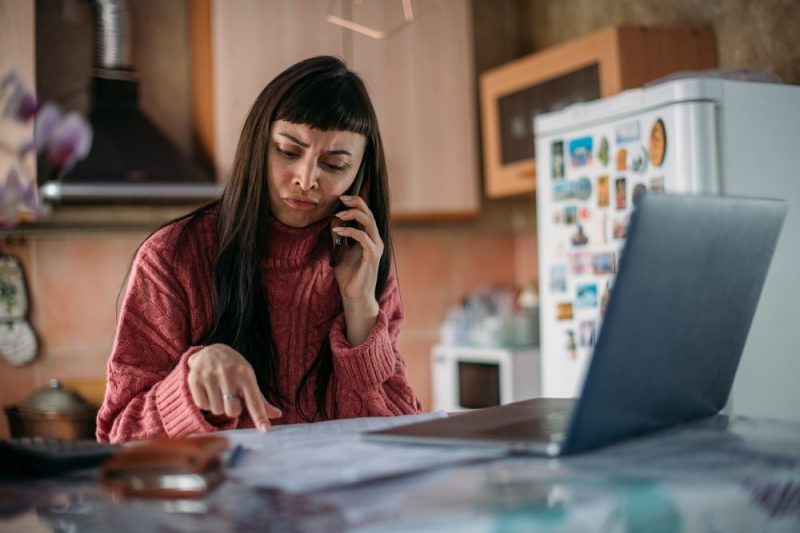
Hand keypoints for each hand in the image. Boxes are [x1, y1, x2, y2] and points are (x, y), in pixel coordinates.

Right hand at [187, 343, 281, 430]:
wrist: (210, 351)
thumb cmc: (234, 369)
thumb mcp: (248, 379)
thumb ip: (260, 400)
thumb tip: (277, 415)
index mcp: (246, 374)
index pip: (254, 400)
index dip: (260, 416)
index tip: (266, 430)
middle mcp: (229, 373)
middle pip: (232, 411)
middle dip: (231, 408)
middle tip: (230, 396)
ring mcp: (210, 375)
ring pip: (216, 410)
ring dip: (218, 405)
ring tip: (218, 391)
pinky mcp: (195, 378)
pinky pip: (202, 405)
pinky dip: (205, 402)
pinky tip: (207, 390)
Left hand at [331, 195, 381, 344]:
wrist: (354, 296)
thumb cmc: (349, 276)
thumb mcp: (339, 252)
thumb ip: (338, 237)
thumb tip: (333, 220)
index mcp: (369, 238)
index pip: (366, 214)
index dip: (356, 203)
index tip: (341, 198)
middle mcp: (375, 240)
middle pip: (370, 214)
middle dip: (356, 203)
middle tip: (341, 200)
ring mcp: (376, 248)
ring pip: (369, 222)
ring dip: (353, 215)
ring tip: (338, 215)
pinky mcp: (372, 256)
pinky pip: (363, 238)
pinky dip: (350, 231)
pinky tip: (337, 231)